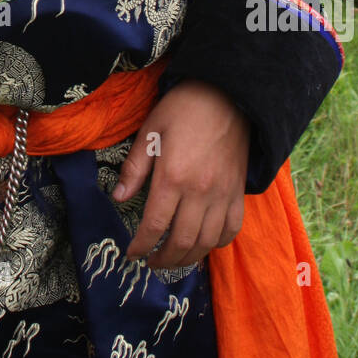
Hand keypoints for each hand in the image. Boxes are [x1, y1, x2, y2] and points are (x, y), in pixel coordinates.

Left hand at [112, 80, 249, 268]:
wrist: (228, 95)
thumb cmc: (184, 109)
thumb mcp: (151, 131)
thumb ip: (134, 168)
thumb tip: (118, 198)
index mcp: (173, 177)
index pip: (155, 225)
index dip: (141, 245)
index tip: (131, 253)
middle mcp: (200, 192)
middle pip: (181, 241)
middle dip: (163, 259)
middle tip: (150, 262)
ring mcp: (223, 195)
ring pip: (206, 242)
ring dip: (188, 258)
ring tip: (173, 259)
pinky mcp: (238, 193)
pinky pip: (230, 230)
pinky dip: (216, 244)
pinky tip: (202, 244)